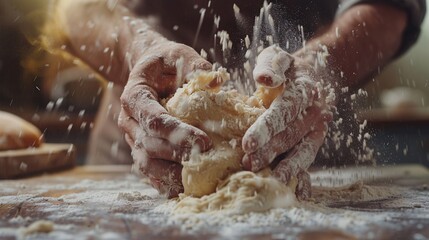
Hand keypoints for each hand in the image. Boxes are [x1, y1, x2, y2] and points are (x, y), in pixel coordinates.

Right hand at [118, 41, 216, 197]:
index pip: (153, 119)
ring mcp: (132, 137)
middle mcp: (129, 120)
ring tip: (196, 180)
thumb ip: (194, 65)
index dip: (177, 133)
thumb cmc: (165, 62)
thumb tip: (216, 82)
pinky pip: (148, 170)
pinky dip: (163, 182)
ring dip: (170, 174)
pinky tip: (183, 189)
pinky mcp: (140, 149)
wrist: (148, 72)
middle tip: (206, 160)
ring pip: (145, 162)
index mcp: (135, 95)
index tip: (204, 141)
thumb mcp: (177, 54)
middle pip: (149, 144)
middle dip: (178, 154)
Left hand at [242, 46, 332, 199]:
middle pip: (290, 136)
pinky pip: (310, 160)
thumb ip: (271, 65)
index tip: (247, 144)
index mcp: (304, 91)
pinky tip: (298, 193)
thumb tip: (262, 79)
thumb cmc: (288, 68)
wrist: (316, 75)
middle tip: (247, 164)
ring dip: (285, 167)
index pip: (284, 111)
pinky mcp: (314, 141)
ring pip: (301, 151)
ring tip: (268, 180)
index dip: (266, 129)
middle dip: (268, 152)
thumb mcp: (279, 57)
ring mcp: (316, 130)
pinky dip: (305, 177)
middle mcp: (314, 113)